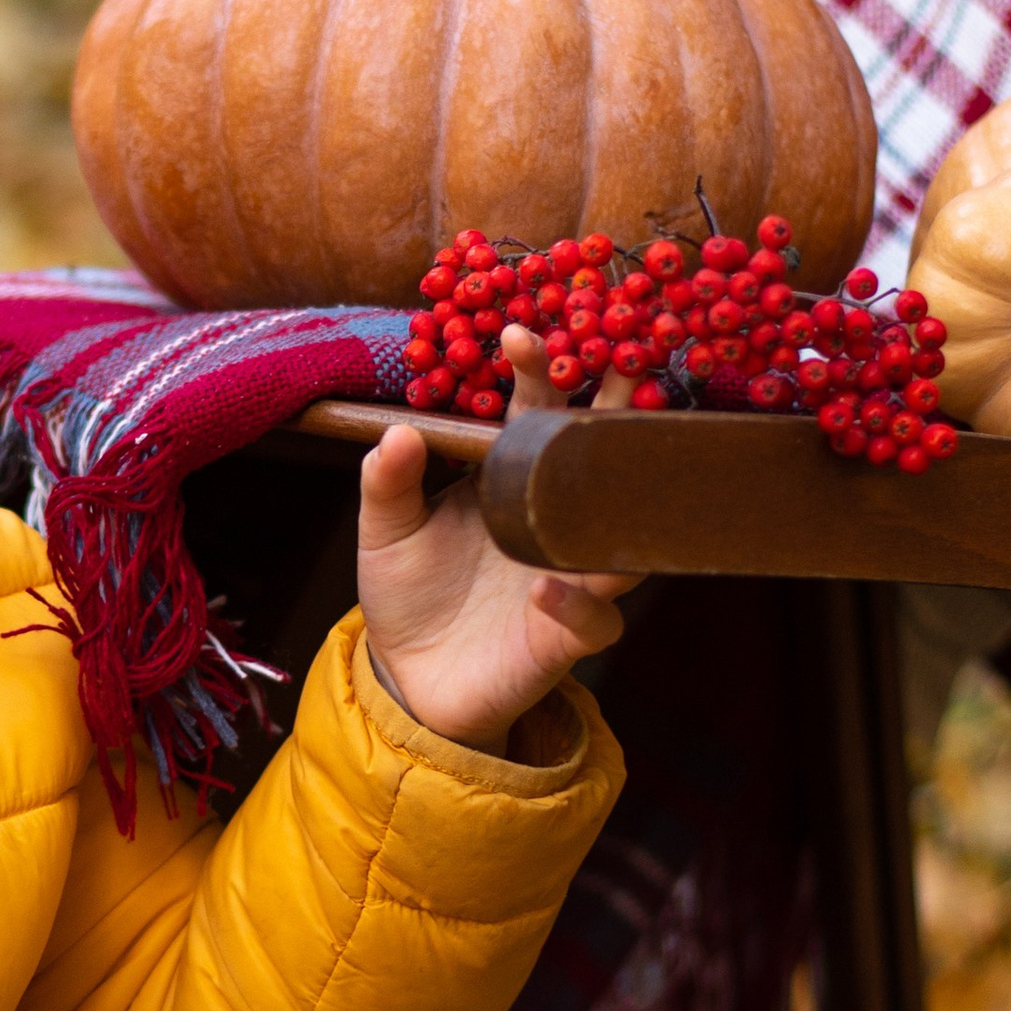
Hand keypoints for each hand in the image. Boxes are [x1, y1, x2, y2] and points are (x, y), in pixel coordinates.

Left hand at [356, 328, 638, 752]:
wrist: (412, 677)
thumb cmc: (409, 592)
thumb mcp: (385, 531)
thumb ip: (387, 482)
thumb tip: (399, 431)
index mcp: (514, 478)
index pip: (537, 412)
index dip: (537, 371)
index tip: (520, 333)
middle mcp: (555, 519)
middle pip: (602, 457)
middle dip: (616, 408)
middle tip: (621, 360)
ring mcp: (573, 575)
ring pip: (625, 535)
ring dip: (622, 502)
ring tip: (605, 465)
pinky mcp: (571, 636)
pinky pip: (596, 618)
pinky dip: (576, 601)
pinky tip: (542, 586)